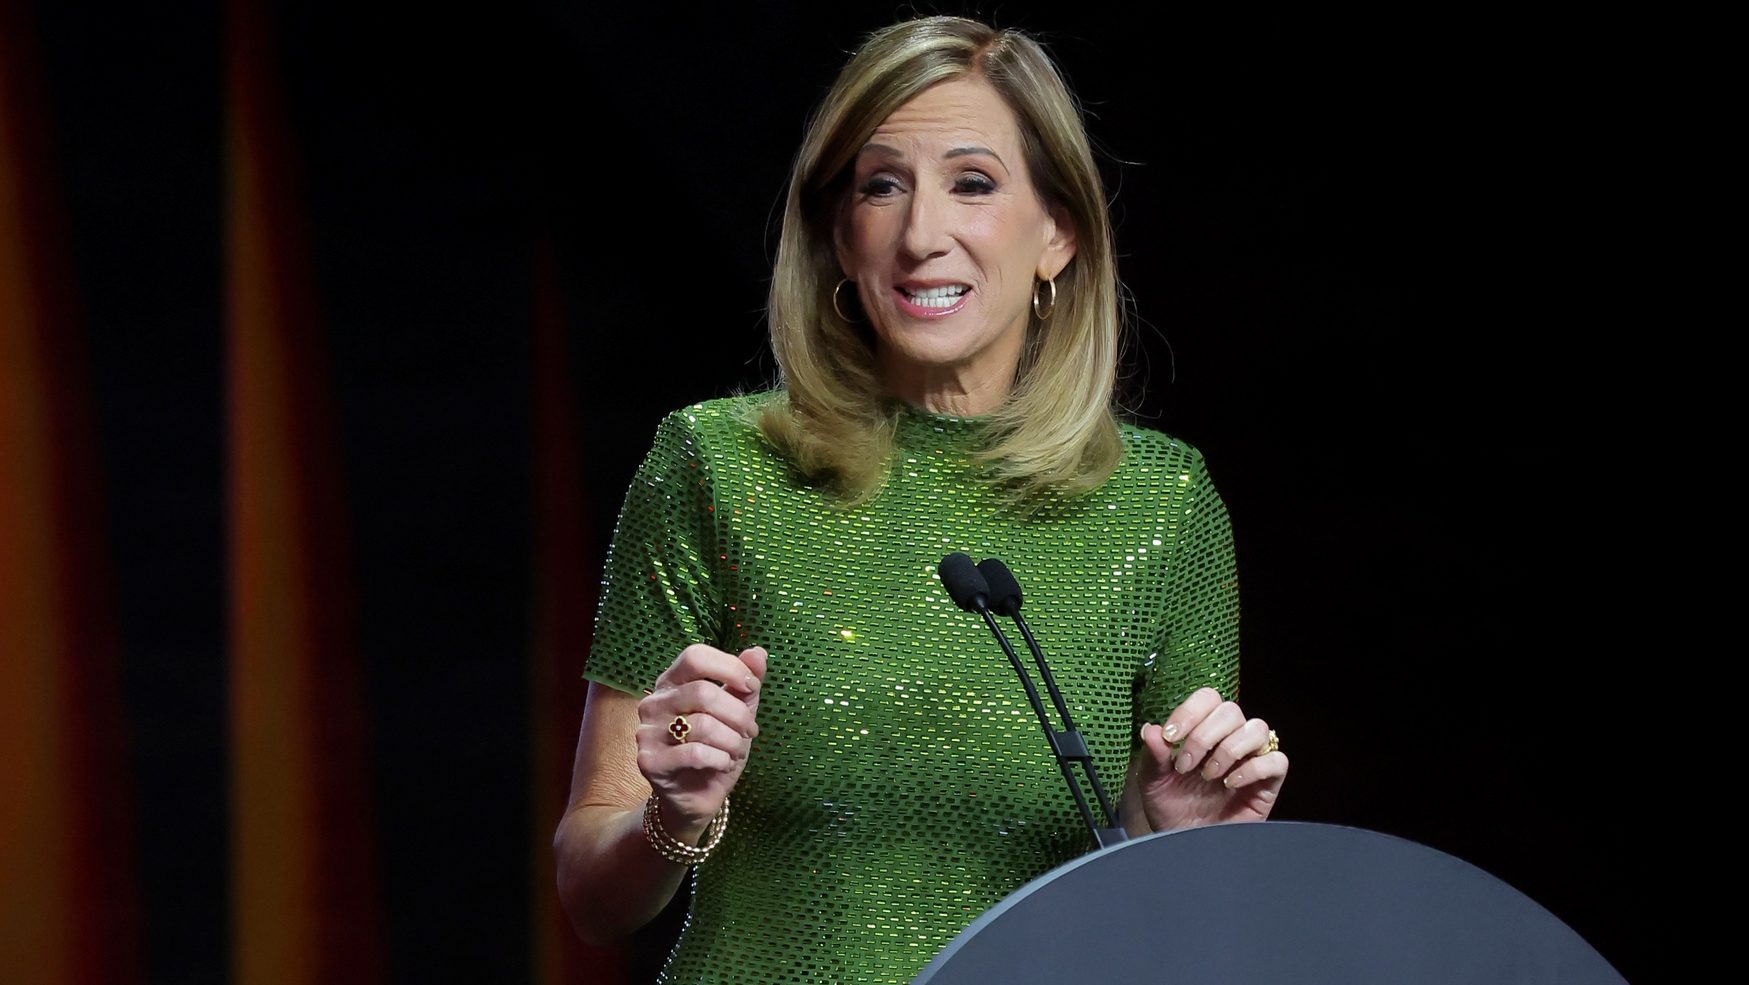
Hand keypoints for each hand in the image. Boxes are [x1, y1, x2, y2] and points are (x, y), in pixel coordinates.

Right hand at [636, 644, 767, 835]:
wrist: (696, 796)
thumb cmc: (716, 748)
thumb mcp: (736, 713)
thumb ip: (745, 683)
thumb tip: (758, 652)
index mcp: (671, 683)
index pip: (695, 656)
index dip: (729, 667)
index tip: (752, 686)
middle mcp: (653, 703)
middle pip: (703, 692)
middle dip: (738, 714)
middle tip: (751, 731)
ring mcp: (647, 732)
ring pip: (703, 725)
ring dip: (732, 741)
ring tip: (736, 751)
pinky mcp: (649, 761)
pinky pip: (695, 753)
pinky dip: (720, 760)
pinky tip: (722, 765)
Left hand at [1132, 687, 1286, 830]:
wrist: (1185, 845)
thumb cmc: (1171, 810)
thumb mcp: (1153, 783)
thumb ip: (1153, 756)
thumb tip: (1150, 729)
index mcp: (1202, 730)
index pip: (1207, 698)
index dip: (1190, 711)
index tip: (1170, 737)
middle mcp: (1229, 739)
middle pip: (1231, 710)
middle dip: (1204, 735)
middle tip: (1185, 766)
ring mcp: (1251, 760)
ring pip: (1258, 728)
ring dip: (1229, 749)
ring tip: (1209, 775)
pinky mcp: (1268, 784)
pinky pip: (1276, 760)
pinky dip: (1254, 768)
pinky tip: (1231, 783)